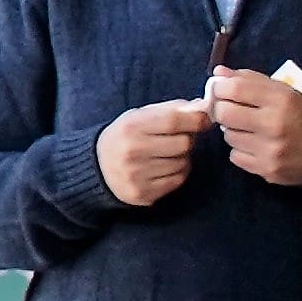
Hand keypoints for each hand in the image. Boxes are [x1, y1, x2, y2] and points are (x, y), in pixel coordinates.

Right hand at [96, 99, 211, 205]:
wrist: (97, 166)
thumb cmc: (125, 136)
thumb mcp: (139, 116)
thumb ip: (170, 109)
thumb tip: (202, 107)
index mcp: (131, 127)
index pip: (173, 121)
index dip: (195, 120)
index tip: (204, 120)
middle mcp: (133, 151)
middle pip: (183, 144)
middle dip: (188, 139)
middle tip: (181, 137)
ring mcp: (137, 175)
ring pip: (183, 163)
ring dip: (183, 157)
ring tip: (168, 153)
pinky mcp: (143, 193)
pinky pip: (177, 180)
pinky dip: (178, 172)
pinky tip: (165, 167)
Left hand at [206, 65, 301, 185]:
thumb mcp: (283, 90)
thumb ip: (250, 80)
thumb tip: (218, 73)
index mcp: (281, 100)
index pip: (235, 89)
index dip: (220, 87)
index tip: (220, 89)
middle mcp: (275, 125)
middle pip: (225, 113)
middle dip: (222, 110)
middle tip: (230, 109)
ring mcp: (270, 150)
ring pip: (228, 137)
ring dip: (233, 131)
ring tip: (249, 128)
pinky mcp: (267, 170)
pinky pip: (235, 157)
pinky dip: (240, 150)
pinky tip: (255, 145)